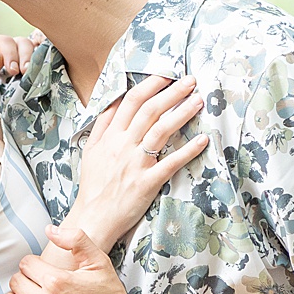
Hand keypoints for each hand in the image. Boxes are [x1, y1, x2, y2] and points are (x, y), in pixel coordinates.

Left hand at [0, 33, 39, 99]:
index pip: (4, 42)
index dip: (10, 54)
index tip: (13, 71)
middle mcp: (8, 48)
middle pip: (22, 42)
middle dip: (26, 56)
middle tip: (25, 72)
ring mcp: (22, 57)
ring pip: (35, 49)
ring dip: (37, 60)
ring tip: (34, 74)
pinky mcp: (32, 67)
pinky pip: (43, 59)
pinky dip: (46, 63)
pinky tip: (44, 73)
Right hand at [73, 74, 209, 248]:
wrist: (93, 218)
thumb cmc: (94, 186)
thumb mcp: (91, 151)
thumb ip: (102, 125)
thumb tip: (113, 101)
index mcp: (110, 137)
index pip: (131, 102)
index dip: (150, 85)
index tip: (166, 75)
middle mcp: (123, 146)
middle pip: (149, 111)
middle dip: (171, 92)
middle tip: (190, 80)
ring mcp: (135, 164)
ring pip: (161, 131)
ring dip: (182, 113)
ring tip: (199, 100)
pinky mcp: (147, 182)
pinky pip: (170, 163)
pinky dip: (187, 150)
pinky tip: (202, 140)